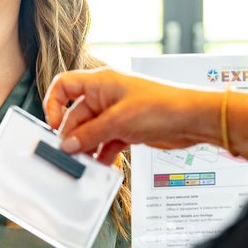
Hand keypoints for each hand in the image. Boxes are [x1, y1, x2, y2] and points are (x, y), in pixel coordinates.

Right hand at [44, 67, 212, 164]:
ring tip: (86, 163)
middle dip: (73, 135)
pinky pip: (106, 141)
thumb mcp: (118, 121)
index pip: (64, 85)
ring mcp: (116, 113)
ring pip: (91, 131)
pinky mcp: (127, 128)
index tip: (54, 124)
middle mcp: (105, 96)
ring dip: (87, 147)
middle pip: (76, 115)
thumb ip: (89, 134)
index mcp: (100, 82)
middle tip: (70, 154)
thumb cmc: (162, 106)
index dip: (54, 104)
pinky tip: (102, 164)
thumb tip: (67, 144)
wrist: (193, 120)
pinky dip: (102, 153)